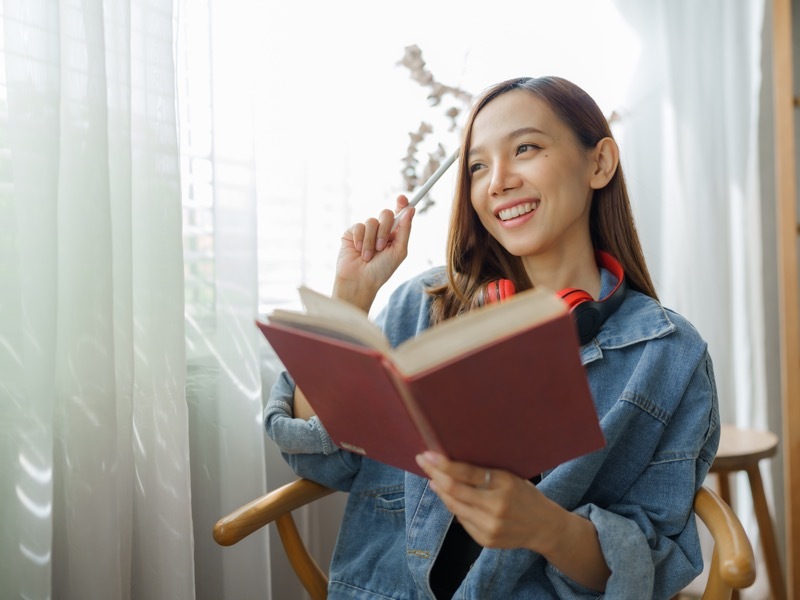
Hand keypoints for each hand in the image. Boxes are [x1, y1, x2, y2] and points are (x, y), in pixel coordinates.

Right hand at [333, 195, 413, 311]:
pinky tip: (359, 251)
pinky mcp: (352, 233)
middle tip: (382, 246)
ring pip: (371, 221)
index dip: (402, 204)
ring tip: (368, 256)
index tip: (402, 198)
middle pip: (386, 214)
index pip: (399, 214)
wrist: (359, 281)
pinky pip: (358, 226)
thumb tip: (411, 209)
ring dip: (371, 240)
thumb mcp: (399, 251)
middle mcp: (381, 231)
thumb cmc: (381, 270)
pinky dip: (360, 240)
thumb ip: (405, 230)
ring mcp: (366, 231)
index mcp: (394, 235)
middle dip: (385, 229)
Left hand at [414, 451, 548, 549]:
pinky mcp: (485, 540)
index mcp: (505, 484)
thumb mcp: (510, 477)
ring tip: (432, 477)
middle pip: (454, 490)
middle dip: (434, 474)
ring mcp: (490, 526)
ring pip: (454, 505)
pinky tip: (446, 495)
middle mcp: (496, 506)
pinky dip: (452, 505)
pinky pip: (461, 519)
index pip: (466, 473)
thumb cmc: (525, 495)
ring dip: (439, 490)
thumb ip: (485, 472)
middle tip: (422, 462)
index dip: (443, 464)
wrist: (544, 527)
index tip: (428, 455)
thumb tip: (451, 463)